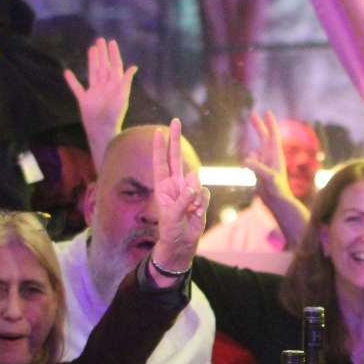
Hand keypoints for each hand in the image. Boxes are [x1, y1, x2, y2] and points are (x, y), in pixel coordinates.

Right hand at [65, 38, 133, 167]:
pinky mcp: (84, 99)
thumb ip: (126, 82)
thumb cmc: (114, 115)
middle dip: (102, 53)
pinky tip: (67, 72)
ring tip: (91, 49)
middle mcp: (104, 86)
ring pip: (93, 72)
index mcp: (114, 85)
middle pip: (103, 66)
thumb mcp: (122, 97)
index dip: (113, 54)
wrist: (102, 131)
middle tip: (100, 40)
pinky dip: (72, 80)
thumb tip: (133, 67)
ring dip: (92, 61)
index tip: (111, 42)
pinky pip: (76, 88)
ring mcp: (94, 92)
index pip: (114, 65)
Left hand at [147, 120, 208, 276]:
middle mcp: (175, 184)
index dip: (159, 147)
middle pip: (176, 157)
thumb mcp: (171, 217)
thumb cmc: (170, 230)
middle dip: (176, 139)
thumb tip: (193, 189)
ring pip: (197, 180)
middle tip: (175, 121)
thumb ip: (182, 201)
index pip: (160, 162)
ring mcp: (189, 189)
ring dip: (195, 196)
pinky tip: (196, 213)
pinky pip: (205, 194)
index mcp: (163, 186)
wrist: (182, 243)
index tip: (158, 132)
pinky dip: (202, 204)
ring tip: (191, 211)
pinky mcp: (200, 197)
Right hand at [242, 110, 292, 199]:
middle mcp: (270, 156)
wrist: (275, 201)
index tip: (267, 112)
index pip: (273, 135)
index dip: (270, 123)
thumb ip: (258, 168)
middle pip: (263, 137)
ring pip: (252, 152)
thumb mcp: (268, 178)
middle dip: (258, 126)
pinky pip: (249, 161)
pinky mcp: (258, 169)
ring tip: (259, 174)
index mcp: (276, 155)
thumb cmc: (276, 189)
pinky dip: (248, 165)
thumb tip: (246, 160)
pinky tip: (252, 176)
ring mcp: (264, 162)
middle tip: (252, 113)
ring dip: (251, 158)